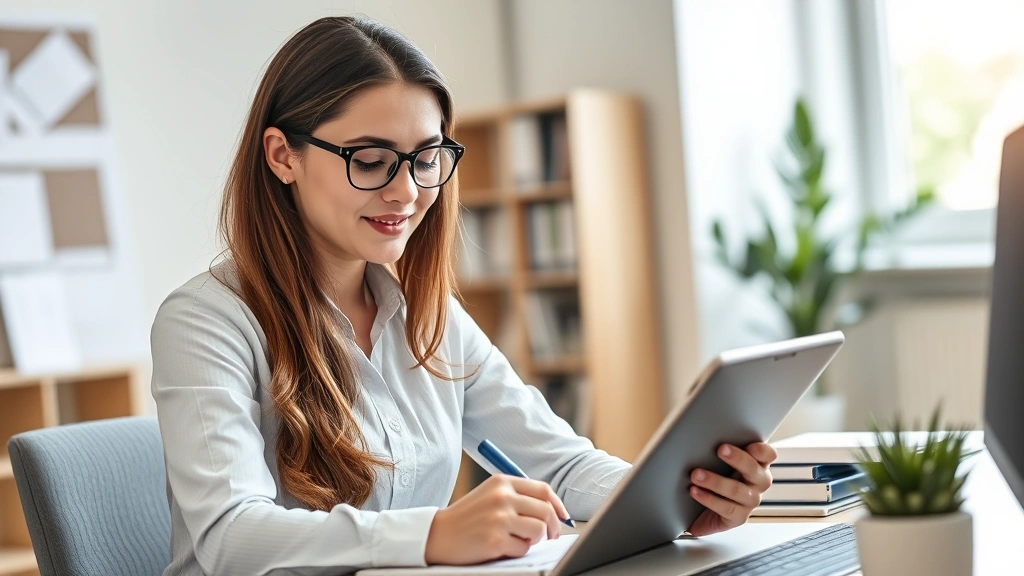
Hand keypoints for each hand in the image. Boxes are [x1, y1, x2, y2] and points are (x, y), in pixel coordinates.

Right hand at [425, 475, 570, 564]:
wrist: (438, 534)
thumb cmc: (467, 517)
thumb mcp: (490, 495)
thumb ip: (518, 496)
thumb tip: (553, 509)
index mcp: (502, 482)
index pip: (543, 490)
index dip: (558, 505)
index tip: (563, 517)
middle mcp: (502, 497)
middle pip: (546, 511)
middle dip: (553, 527)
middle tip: (550, 536)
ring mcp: (499, 519)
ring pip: (539, 531)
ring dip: (534, 539)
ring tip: (518, 540)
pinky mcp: (495, 540)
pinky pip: (524, 549)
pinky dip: (518, 551)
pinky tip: (502, 547)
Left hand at [687, 442, 775, 536]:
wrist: (700, 512)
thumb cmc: (712, 479)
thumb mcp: (716, 462)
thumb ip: (719, 450)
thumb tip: (700, 435)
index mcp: (756, 465)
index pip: (767, 455)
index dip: (761, 450)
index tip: (749, 444)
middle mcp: (758, 483)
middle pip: (754, 469)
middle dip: (738, 458)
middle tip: (720, 449)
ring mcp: (750, 501)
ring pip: (737, 490)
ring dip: (716, 481)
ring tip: (696, 474)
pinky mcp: (739, 517)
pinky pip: (727, 508)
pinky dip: (709, 499)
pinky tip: (695, 491)